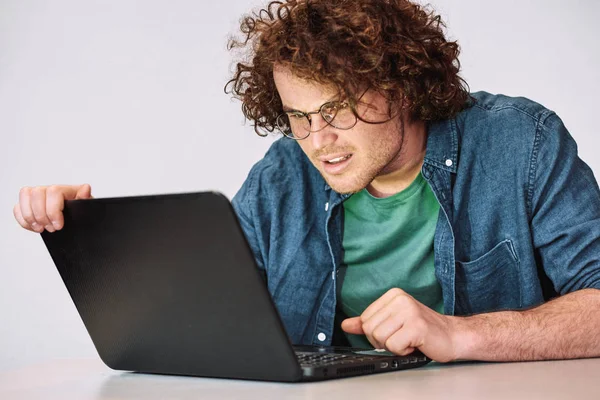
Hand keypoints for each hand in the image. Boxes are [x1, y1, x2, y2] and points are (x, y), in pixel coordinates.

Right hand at [13, 184, 92, 232]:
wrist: (80, 223)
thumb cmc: (84, 215)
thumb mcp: (88, 209)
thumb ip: (86, 199)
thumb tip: (85, 188)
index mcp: (67, 189)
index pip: (53, 191)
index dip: (53, 210)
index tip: (59, 226)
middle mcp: (51, 190)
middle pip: (37, 193)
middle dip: (41, 215)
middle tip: (51, 228)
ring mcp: (40, 197)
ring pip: (25, 196)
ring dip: (30, 216)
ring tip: (41, 229)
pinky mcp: (30, 205)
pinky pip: (18, 207)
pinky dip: (23, 220)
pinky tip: (35, 228)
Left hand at [341, 288, 460, 361]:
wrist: (452, 336)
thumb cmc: (423, 331)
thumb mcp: (393, 322)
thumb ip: (368, 322)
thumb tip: (346, 325)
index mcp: (393, 295)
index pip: (364, 319)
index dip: (376, 333)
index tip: (394, 332)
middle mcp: (400, 299)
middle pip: (370, 329)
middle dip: (383, 341)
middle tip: (402, 338)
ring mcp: (409, 311)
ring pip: (380, 338)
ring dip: (394, 347)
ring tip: (409, 340)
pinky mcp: (416, 326)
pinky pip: (393, 346)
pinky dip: (403, 351)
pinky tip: (415, 344)